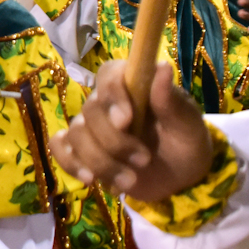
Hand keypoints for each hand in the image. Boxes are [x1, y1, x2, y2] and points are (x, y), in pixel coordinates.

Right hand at [47, 60, 213, 201]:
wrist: (180, 178)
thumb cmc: (186, 142)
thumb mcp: (188, 124)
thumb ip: (172, 101)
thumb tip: (163, 67)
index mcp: (132, 84)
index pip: (108, 75)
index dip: (111, 95)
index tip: (127, 120)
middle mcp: (107, 102)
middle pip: (90, 111)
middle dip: (114, 142)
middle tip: (144, 160)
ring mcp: (92, 127)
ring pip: (77, 135)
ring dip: (101, 161)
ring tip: (130, 180)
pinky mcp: (82, 150)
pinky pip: (60, 148)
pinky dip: (71, 163)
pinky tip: (91, 179)